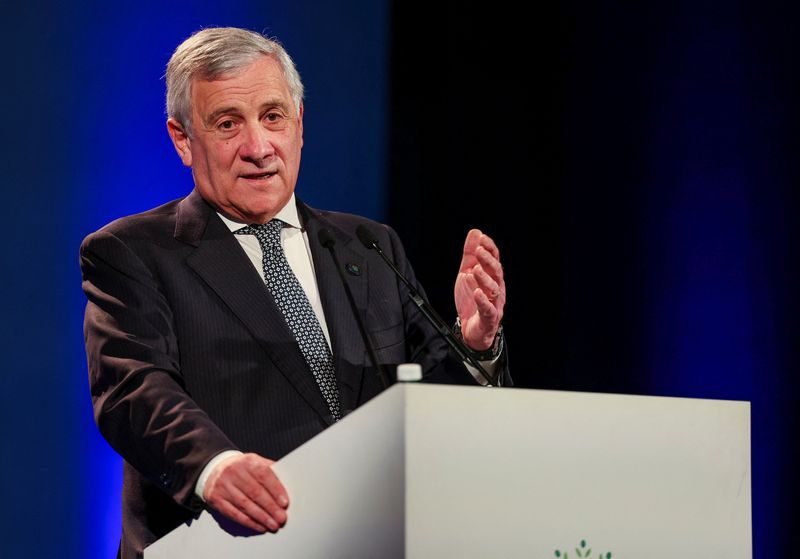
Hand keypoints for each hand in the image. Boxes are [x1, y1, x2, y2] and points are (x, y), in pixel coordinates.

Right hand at [203, 453, 288, 532]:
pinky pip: (234, 513)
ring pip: (245, 505)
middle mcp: (234, 472)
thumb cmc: (241, 468)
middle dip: (270, 507)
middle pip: (255, 492)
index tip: (284, 503)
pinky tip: (259, 526)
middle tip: (281, 518)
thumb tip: (287, 484)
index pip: (264, 475)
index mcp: (247, 462)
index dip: (275, 490)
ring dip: (261, 517)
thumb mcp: (255, 462)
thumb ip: (270, 471)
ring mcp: (224, 486)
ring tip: (272, 525)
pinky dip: (248, 522)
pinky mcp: (216, 499)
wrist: (215, 469)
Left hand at [454, 229, 504, 349]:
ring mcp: (494, 303)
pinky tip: (477, 293)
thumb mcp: (467, 272)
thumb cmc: (473, 299)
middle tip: (478, 251)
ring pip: (493, 289)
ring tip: (474, 270)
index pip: (494, 259)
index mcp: (492, 276)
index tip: (481, 239)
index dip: (489, 248)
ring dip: (484, 278)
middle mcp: (497, 288)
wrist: (472, 328)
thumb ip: (470, 254)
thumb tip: (475, 232)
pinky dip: (483, 300)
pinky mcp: (489, 317)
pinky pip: (488, 308)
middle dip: (487, 260)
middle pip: (496, 272)